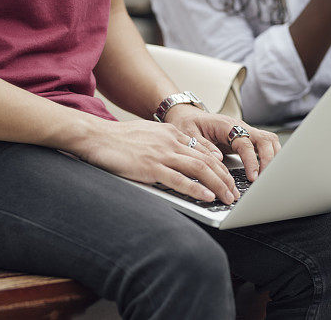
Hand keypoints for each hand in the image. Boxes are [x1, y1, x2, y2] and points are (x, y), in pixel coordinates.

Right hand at [76, 117, 239, 204]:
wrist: (95, 136)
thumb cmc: (118, 139)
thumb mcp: (148, 134)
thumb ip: (165, 143)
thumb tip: (179, 156)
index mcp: (171, 133)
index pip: (204, 150)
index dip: (220, 165)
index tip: (229, 177)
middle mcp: (171, 141)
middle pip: (208, 160)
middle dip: (226, 178)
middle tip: (235, 192)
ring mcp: (162, 154)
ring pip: (200, 169)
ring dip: (219, 185)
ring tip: (229, 198)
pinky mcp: (151, 167)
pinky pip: (180, 180)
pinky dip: (197, 189)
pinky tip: (208, 197)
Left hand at [166, 105, 280, 181]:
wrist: (187, 116)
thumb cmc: (187, 123)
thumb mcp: (188, 134)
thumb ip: (203, 146)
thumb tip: (218, 159)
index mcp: (226, 125)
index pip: (245, 142)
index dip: (251, 160)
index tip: (253, 176)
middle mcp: (239, 126)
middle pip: (265, 139)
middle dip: (269, 160)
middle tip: (265, 179)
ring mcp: (244, 132)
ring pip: (269, 141)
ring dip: (273, 158)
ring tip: (268, 177)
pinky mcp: (245, 139)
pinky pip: (264, 145)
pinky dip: (269, 157)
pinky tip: (266, 171)